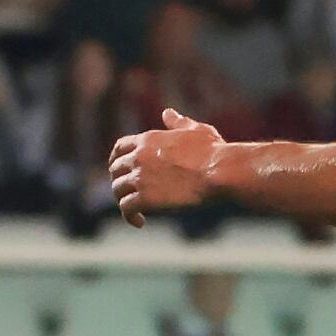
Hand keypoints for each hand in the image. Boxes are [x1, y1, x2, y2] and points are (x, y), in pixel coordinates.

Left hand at [107, 107, 224, 225]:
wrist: (219, 172)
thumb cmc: (213, 151)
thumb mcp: (195, 130)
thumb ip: (178, 122)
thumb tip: (167, 112)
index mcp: (148, 139)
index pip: (119, 147)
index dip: (116, 159)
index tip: (119, 170)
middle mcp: (138, 157)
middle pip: (115, 170)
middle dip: (120, 181)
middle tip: (129, 193)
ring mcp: (139, 178)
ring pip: (118, 190)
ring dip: (124, 200)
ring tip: (136, 210)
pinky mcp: (145, 198)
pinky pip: (126, 208)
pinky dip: (130, 216)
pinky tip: (140, 222)